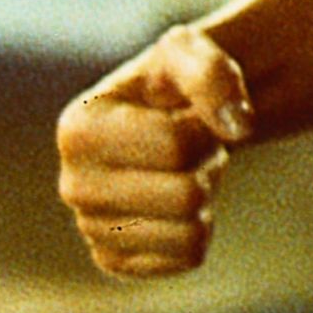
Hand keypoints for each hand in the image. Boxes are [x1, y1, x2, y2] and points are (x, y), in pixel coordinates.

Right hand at [53, 22, 259, 278]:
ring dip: (205, 197)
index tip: (187, 117)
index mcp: (77, 130)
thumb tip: (240, 128)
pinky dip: (199, 229)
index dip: (203, 129)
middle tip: (191, 148)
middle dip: (206, 166)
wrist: (165, 120)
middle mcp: (72, 186)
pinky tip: (175, 204)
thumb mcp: (189, 52)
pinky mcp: (116, 260)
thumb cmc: (172, 83)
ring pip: (190, 233)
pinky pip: (187, 258)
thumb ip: (213, 74)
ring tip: (182, 171)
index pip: (175, 146)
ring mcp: (91, 229)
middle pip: (186, 196)